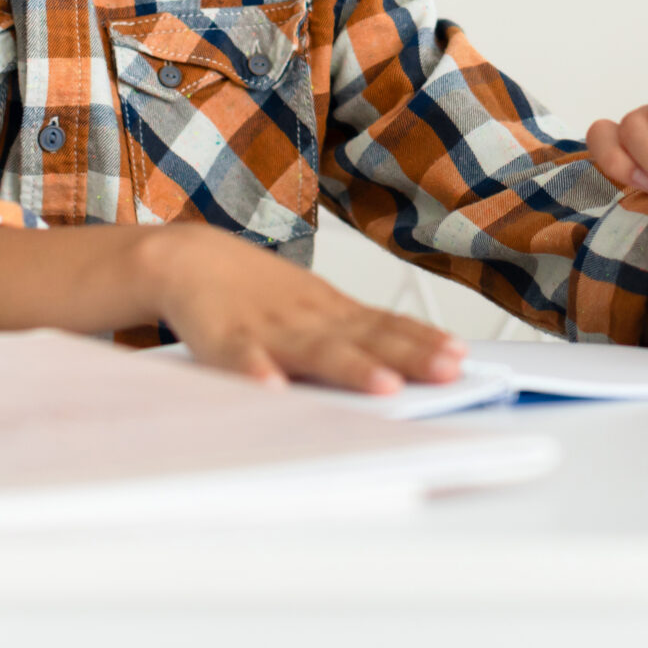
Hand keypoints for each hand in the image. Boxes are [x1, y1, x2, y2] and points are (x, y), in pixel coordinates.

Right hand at [148, 224, 465, 393]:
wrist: (188, 258)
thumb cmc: (256, 293)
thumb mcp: (314, 308)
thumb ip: (357, 335)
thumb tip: (411, 361)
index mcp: (330, 312)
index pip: (387, 325)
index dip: (423, 342)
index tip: (459, 356)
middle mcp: (308, 318)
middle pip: (365, 338)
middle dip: (408, 356)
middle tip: (446, 370)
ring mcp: (269, 328)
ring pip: (314, 350)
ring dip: (351, 368)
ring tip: (383, 385)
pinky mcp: (223, 340)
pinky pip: (241, 360)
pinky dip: (256, 374)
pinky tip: (272, 389)